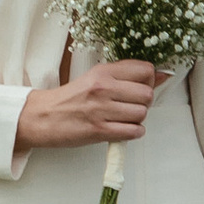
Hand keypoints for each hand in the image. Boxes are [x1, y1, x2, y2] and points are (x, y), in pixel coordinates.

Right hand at [17, 60, 160, 150]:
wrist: (43, 117)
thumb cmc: (71, 99)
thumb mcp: (95, 78)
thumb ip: (125, 76)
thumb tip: (161, 75)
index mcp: (103, 72)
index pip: (145, 70)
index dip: (149, 81)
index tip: (140, 88)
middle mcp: (104, 88)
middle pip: (147, 94)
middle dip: (144, 103)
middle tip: (131, 106)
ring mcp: (101, 109)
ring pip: (142, 114)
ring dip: (137, 119)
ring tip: (123, 119)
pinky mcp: (99, 130)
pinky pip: (133, 131)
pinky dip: (133, 133)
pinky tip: (122, 129)